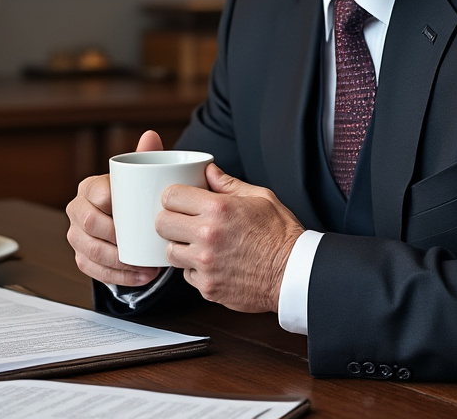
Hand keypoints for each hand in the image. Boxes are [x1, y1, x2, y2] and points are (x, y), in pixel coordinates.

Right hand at [66, 130, 163, 286]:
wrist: (126, 218)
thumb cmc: (134, 195)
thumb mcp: (140, 176)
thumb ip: (146, 156)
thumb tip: (151, 135)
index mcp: (89, 187)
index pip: (98, 194)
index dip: (113, 205)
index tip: (133, 214)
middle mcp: (77, 210)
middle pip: (89, 225)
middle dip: (115, 238)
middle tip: (140, 243)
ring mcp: (76, 235)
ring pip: (89, 251)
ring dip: (117, 262)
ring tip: (145, 266)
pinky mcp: (81, 256)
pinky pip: (92, 270)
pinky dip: (117, 276)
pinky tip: (139, 277)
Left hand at [157, 164, 304, 312]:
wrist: (294, 273)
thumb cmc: (281, 234)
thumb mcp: (260, 197)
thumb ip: (228, 183)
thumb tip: (209, 171)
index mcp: (218, 209)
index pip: (171, 196)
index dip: (173, 197)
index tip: (179, 201)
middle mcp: (207, 236)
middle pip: (161, 224)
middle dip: (169, 220)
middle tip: (183, 222)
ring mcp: (205, 264)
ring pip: (170, 252)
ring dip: (180, 247)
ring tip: (199, 244)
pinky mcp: (207, 287)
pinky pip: (186, 275)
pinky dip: (195, 269)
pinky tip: (213, 262)